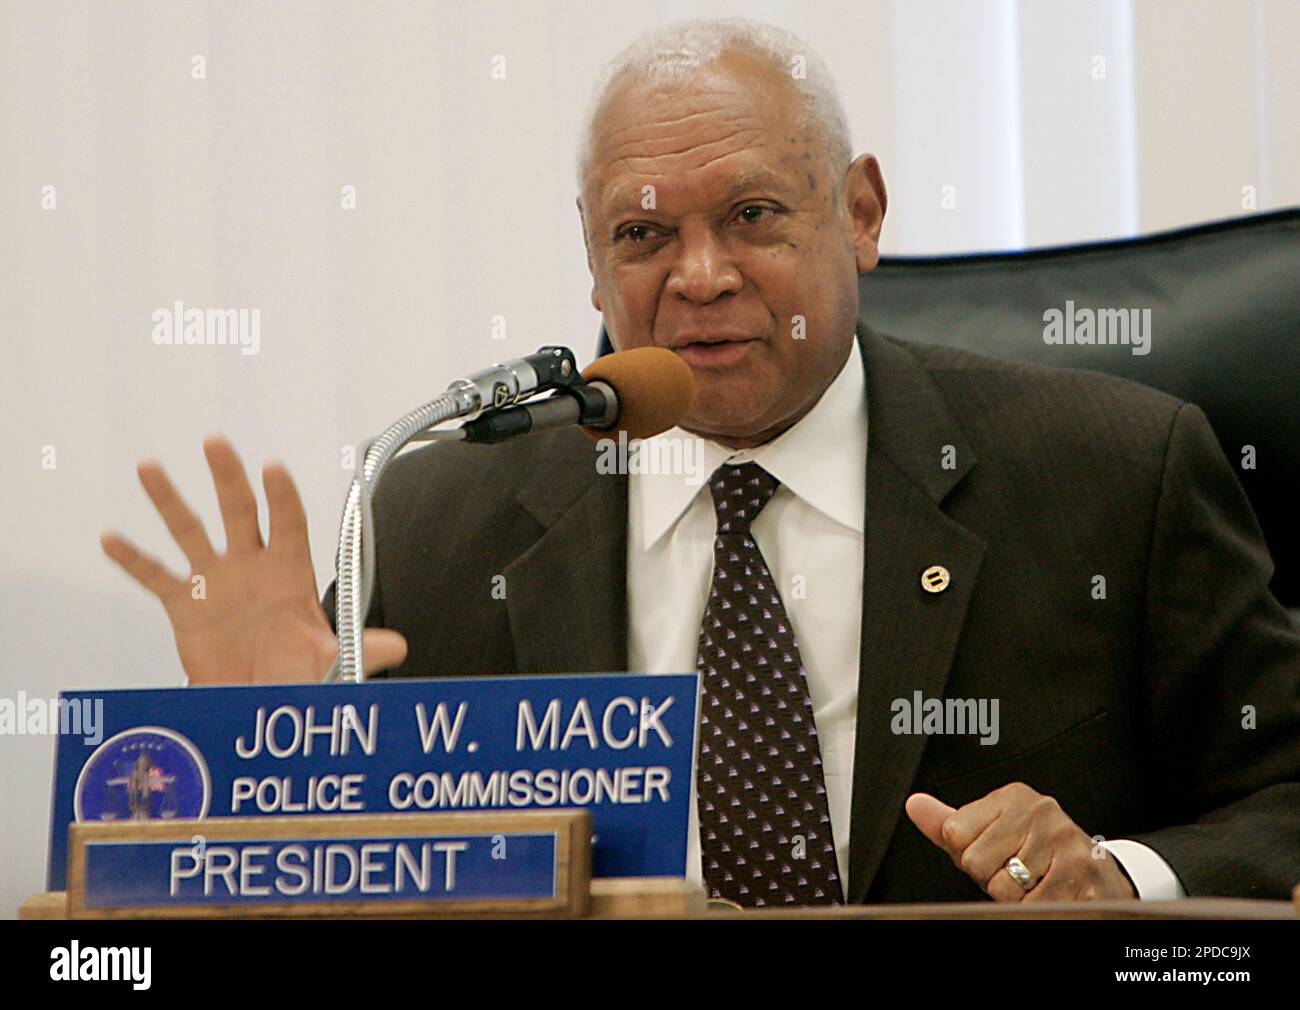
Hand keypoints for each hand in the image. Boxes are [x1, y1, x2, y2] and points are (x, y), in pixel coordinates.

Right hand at [100, 435, 406, 683]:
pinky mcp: (183, 604)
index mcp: (290, 573)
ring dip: (169, 499)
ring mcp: (215, 581)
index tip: (274, 468)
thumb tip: (397, 647)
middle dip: (229, 476)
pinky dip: (132, 559)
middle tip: (216, 441)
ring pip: (190, 530)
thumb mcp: (329, 662)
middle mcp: (251, 566)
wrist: (255, 701)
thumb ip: (358, 651)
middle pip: (240, 510)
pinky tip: (111, 537)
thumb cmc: (294, 673)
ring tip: (149, 467)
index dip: (283, 498)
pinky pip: (155, 576)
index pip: (289, 524)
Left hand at [906, 784, 1136, 901]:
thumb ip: (948, 824)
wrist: (1096, 875)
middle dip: (991, 879)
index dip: (967, 855)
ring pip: (1005, 890)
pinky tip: (1052, 893)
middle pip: (977, 863)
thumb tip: (914, 804)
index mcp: (1011, 797)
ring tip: (1036, 883)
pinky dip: (1038, 909)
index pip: (955, 833)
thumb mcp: (988, 834)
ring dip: (1017, 897)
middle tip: (1016, 873)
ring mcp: (1065, 842)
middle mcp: (1040, 811)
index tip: (993, 853)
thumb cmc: (1033, 855)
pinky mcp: (1084, 876)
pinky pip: (1035, 906)